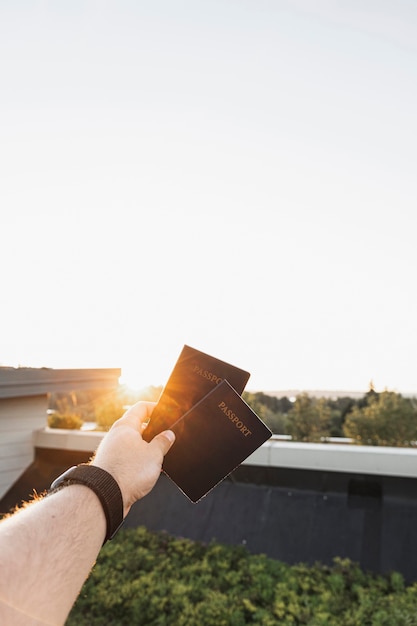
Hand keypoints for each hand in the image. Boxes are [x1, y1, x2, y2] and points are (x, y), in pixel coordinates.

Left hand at [91, 401, 174, 516]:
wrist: (104, 496)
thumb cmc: (127, 472)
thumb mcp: (154, 455)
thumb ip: (163, 442)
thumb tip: (168, 434)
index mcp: (125, 426)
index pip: (141, 408)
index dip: (155, 407)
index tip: (165, 411)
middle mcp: (116, 436)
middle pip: (137, 426)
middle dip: (152, 432)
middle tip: (166, 438)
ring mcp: (111, 451)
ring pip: (132, 444)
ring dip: (145, 449)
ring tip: (158, 457)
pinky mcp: (110, 466)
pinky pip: (127, 458)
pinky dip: (137, 461)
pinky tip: (146, 471)